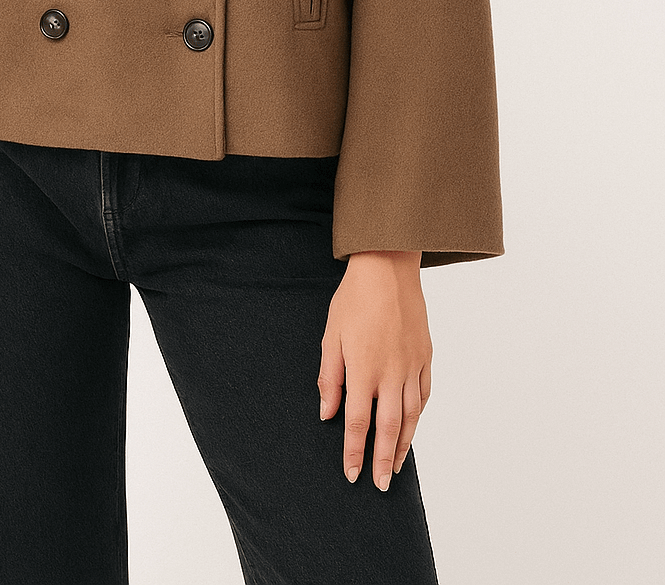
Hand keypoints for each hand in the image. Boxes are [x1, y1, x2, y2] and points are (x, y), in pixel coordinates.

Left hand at [317, 250, 431, 489]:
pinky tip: (412, 427)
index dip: (354, 451)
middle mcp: (391, 372)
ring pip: (410, 415)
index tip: (352, 474)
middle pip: (388, 428)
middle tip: (380, 485)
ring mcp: (411, 365)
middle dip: (383, 460)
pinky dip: (418, 415)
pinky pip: (423, 394)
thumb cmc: (354, 299)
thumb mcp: (331, 335)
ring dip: (404, 445)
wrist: (388, 268)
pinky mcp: (425, 355)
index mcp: (363, 368)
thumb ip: (330, 377)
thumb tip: (327, 414)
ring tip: (397, 466)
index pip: (358, 421)